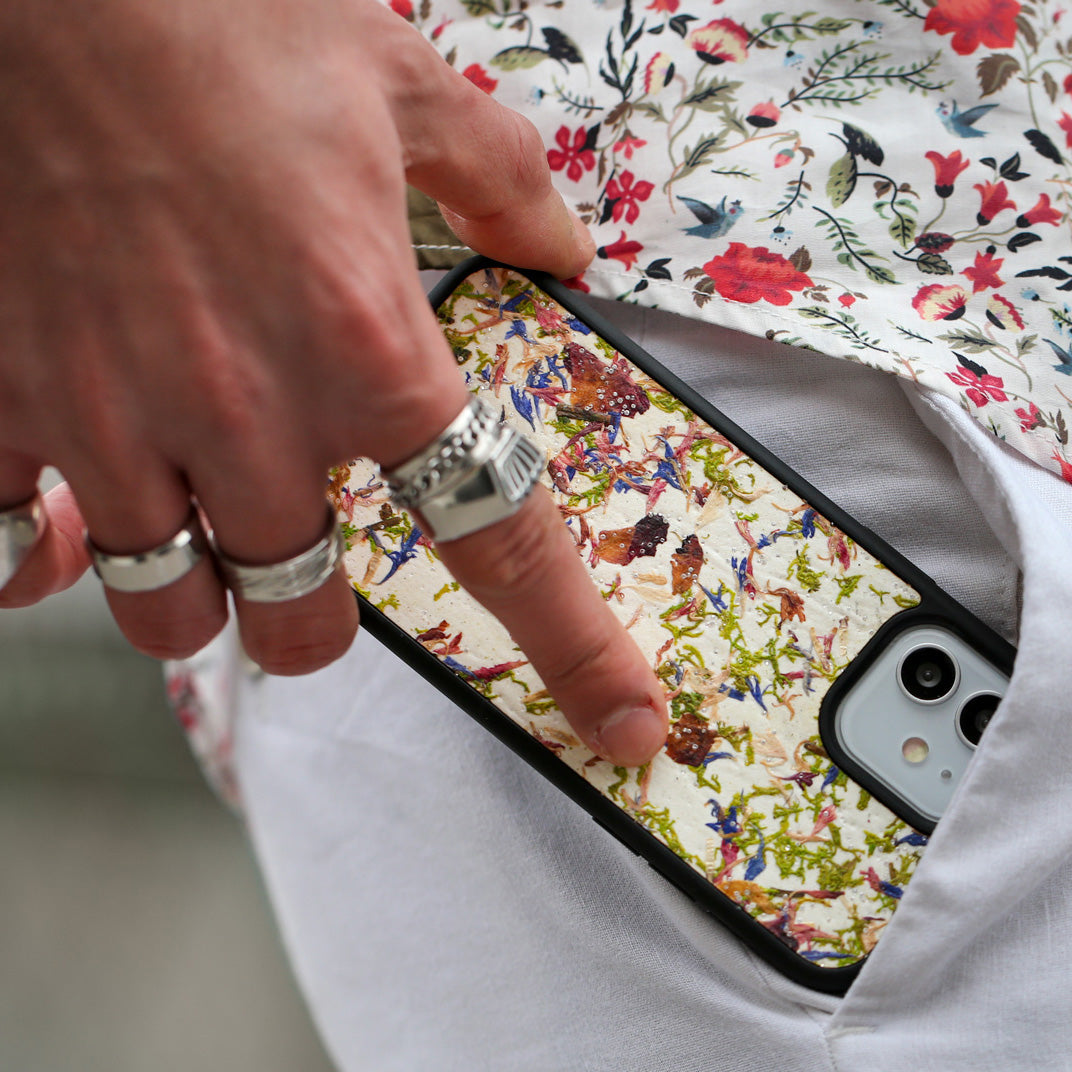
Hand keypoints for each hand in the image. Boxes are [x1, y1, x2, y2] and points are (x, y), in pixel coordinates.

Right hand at [0, 0, 667, 764]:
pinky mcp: (7, 405)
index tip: (625, 726)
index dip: (577, 650)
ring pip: (172, 615)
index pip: (501, 543)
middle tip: (313, 562)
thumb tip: (561, 250)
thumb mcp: (399, 88)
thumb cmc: (221, 20)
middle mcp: (249, 417)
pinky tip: (74, 521)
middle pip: (302, 623)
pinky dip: (51, 559)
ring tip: (211, 537)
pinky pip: (20, 551)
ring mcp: (116, 424)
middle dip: (317, 618)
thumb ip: (501, 186)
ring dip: (207, 600)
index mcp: (370, 352)